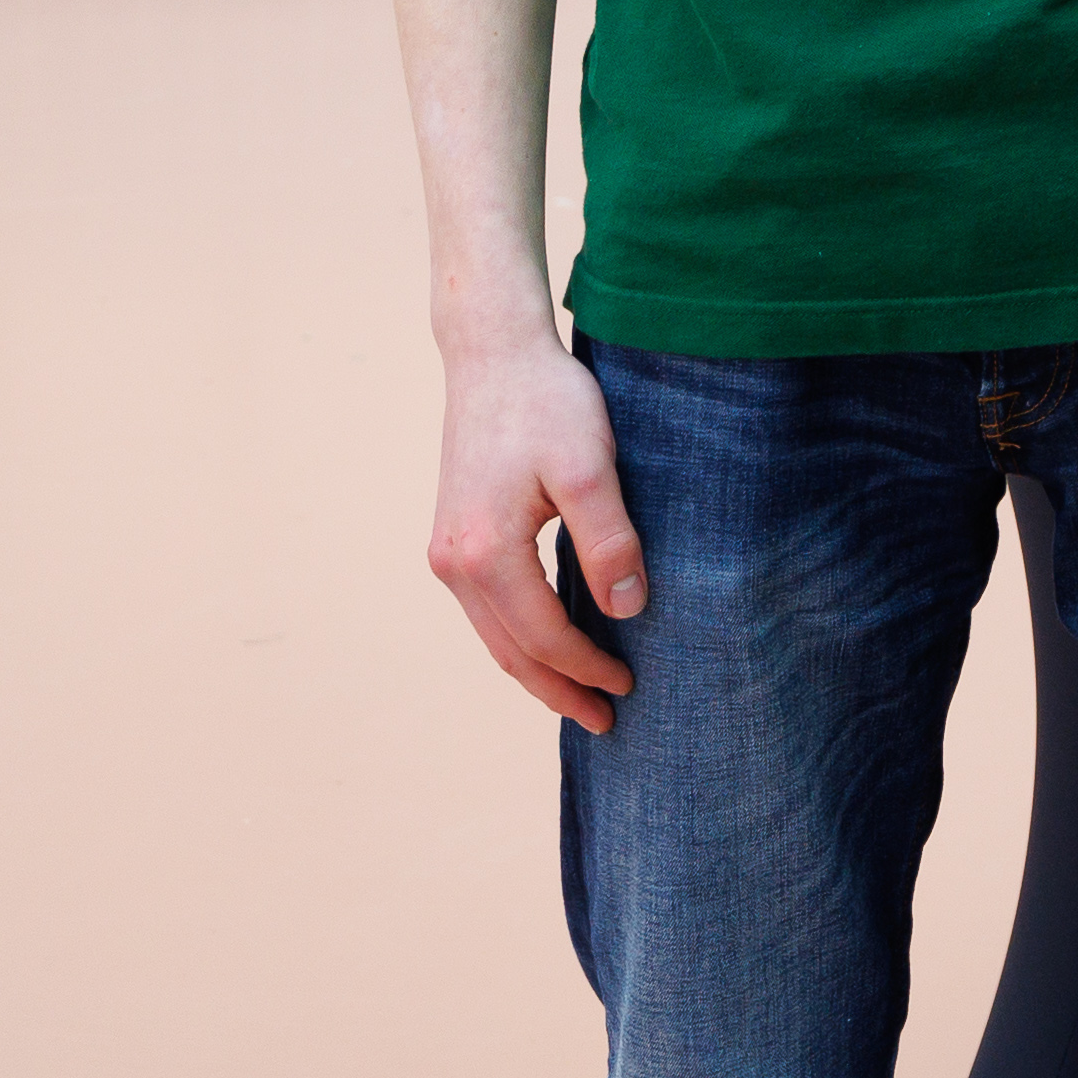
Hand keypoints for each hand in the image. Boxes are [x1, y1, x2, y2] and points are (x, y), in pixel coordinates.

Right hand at [425, 334, 643, 727]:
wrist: (493, 356)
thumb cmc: (548, 404)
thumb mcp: (590, 467)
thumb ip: (609, 539)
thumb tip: (626, 608)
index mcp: (484, 554)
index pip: (542, 637)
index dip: (587, 668)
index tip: (629, 688)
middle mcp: (453, 563)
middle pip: (509, 650)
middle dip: (557, 689)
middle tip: (606, 721)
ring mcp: (447, 552)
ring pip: (494, 634)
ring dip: (536, 669)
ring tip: (580, 696)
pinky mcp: (455, 537)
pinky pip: (488, 608)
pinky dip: (519, 636)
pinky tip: (550, 643)